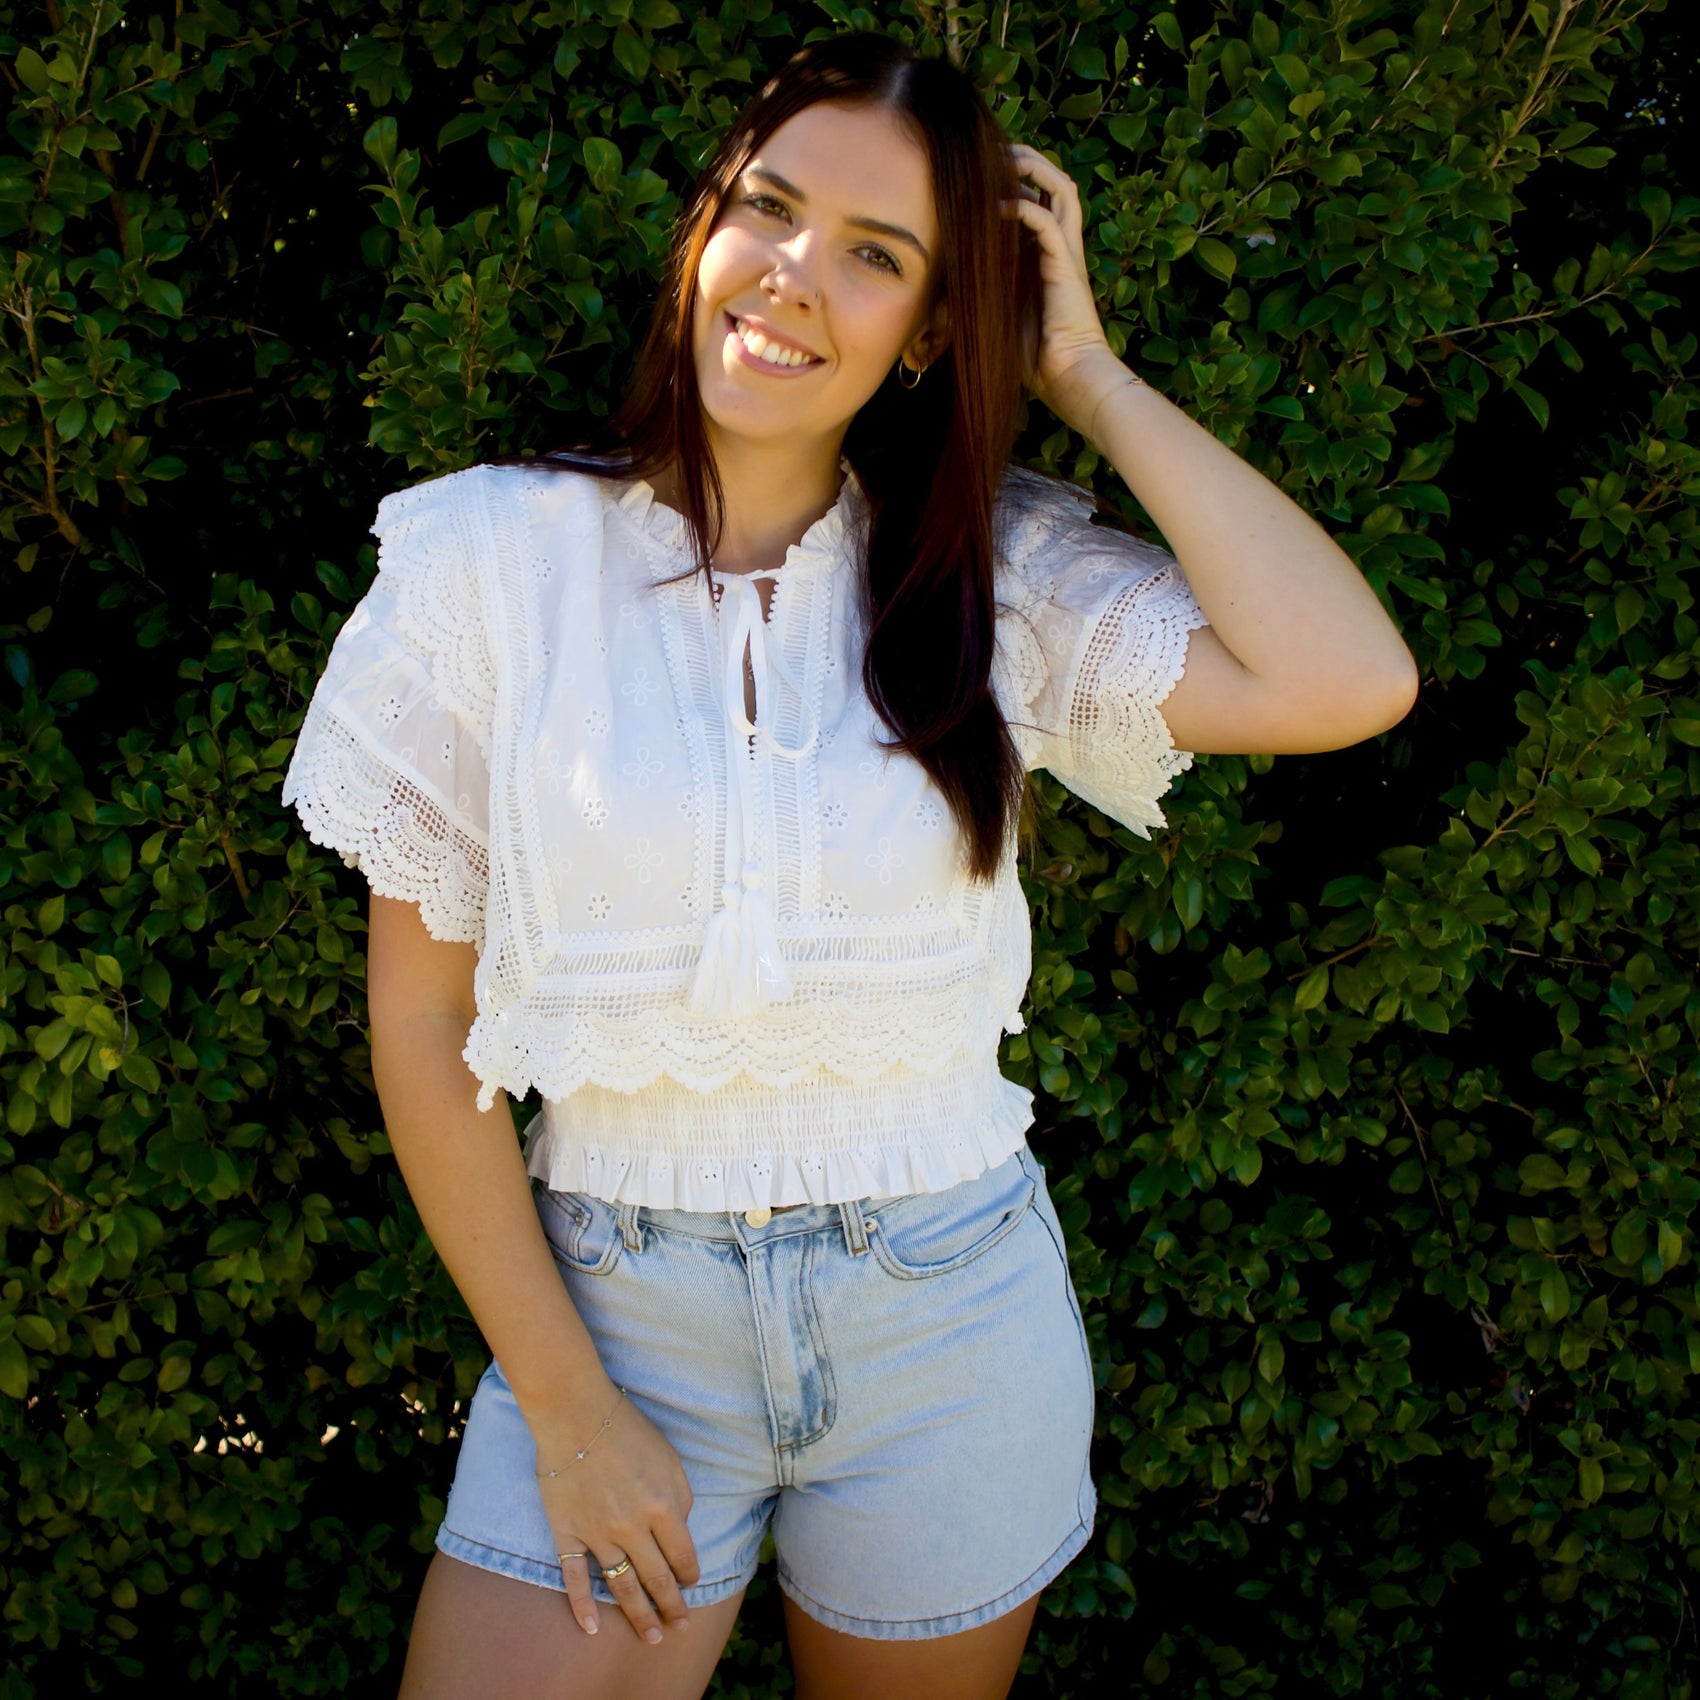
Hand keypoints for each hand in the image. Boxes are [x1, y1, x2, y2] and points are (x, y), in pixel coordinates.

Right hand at [534, 1388, 700, 1643]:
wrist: (576, 1413)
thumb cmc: (627, 1429)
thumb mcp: (669, 1457)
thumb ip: (680, 1496)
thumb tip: (681, 1530)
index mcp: (662, 1505)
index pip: (683, 1555)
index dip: (690, 1575)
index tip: (691, 1584)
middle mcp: (632, 1526)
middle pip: (656, 1578)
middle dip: (671, 1607)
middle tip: (679, 1627)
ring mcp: (597, 1533)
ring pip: (622, 1586)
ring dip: (639, 1616)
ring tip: (652, 1636)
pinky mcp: (567, 1533)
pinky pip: (574, 1577)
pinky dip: (582, 1606)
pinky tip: (592, 1628)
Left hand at [1001, 141, 1126, 426]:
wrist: (1066, 377)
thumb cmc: (1032, 354)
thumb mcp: (995, 311)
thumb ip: (978, 287)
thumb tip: (939, 279)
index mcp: (1045, 253)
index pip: (1036, 197)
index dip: (1013, 178)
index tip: (981, 171)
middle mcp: (1058, 246)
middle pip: (1053, 182)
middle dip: (1026, 159)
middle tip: (994, 150)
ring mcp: (1066, 252)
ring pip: (1061, 188)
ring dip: (1034, 169)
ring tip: (1004, 162)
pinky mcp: (1066, 265)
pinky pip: (1048, 221)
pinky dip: (1024, 207)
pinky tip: (999, 207)